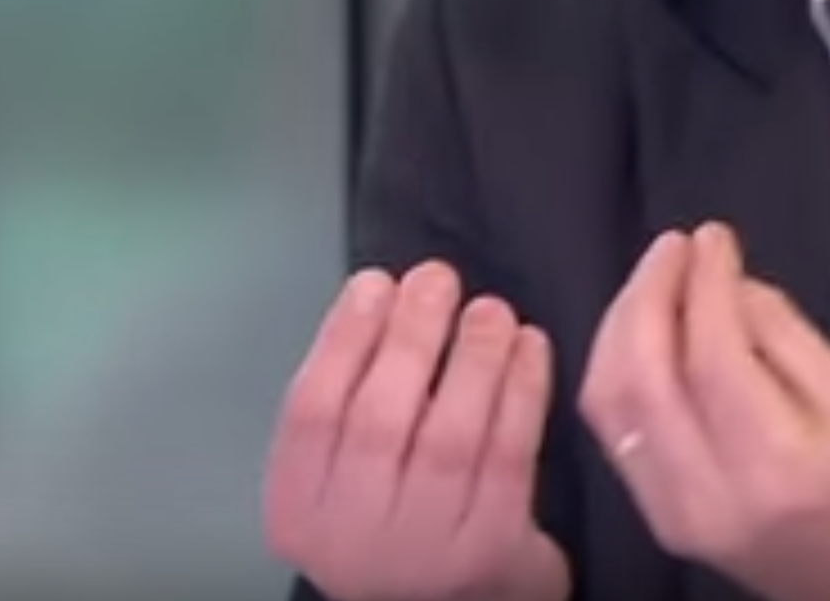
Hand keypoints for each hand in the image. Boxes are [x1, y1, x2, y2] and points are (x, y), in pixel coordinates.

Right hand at [263, 262, 571, 600]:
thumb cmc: (402, 516)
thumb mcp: (349, 473)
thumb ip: (354, 402)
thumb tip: (387, 296)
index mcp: (300, 508)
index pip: (310, 413)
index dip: (344, 338)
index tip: (375, 282)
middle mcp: (351, 535)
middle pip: (380, 420)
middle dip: (411, 336)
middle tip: (437, 278)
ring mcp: (423, 549)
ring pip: (450, 436)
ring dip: (473, 357)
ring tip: (490, 309)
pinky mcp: (491, 550)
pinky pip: (508, 455)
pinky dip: (522, 392)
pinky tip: (530, 348)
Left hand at [579, 224, 829, 600]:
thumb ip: (783, 336)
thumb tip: (723, 280)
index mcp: (775, 465)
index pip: (710, 352)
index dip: (704, 282)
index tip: (715, 236)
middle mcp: (710, 497)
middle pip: (641, 376)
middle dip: (648, 295)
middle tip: (677, 246)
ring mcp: (676, 517)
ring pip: (611, 404)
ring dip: (623, 328)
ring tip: (659, 277)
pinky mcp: (662, 521)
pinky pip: (618, 432)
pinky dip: (622, 371)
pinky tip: (648, 333)